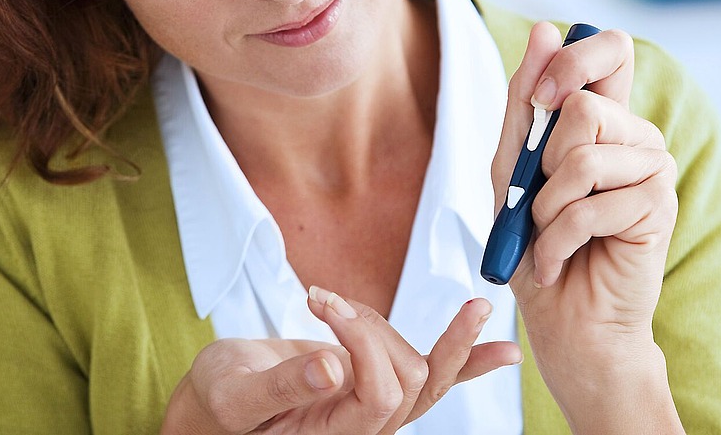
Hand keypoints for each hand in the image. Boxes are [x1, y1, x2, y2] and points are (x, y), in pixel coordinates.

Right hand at [161, 292, 518, 433]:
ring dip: (382, 326)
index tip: (322, 303)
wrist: (217, 402)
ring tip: (327, 302)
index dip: (364, 345)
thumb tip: (332, 367)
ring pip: (420, 369)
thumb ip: (282, 386)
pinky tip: (504, 352)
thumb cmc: (219, 402)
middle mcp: (364, 429)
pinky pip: (433, 379)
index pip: (381, 394)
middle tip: (318, 298)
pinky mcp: (377, 386)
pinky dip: (468, 361)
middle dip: (371, 329)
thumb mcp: (236, 394)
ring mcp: (375, 409)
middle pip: (408, 380)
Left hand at [493, 23, 682, 431]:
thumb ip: (524, 101)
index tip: (540, 94)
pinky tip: (559, 259)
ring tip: (547, 233)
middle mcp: (635, 135)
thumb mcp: (509, 166)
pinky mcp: (659, 207)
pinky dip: (558, 238)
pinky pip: (592, 203)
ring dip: (545, 206)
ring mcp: (653, 169)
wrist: (560, 317)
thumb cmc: (533, 241)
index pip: (611, 47)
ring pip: (584, 156)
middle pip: (585, 104)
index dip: (573, 58)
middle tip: (541, 198)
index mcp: (603, 117)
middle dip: (541, 159)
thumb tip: (545, 29)